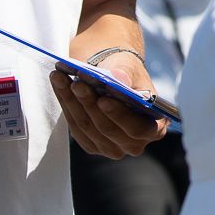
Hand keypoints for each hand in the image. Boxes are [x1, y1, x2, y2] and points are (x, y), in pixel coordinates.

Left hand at [51, 52, 167, 157]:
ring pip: (88, 128)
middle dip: (90, 104)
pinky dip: (66, 104)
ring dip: (72, 102)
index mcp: (154, 127)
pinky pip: (76, 128)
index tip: (103, 99)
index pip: (138, 128)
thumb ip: (126, 73)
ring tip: (62, 78)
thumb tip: (119, 80)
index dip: (120, 116)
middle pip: (108, 129)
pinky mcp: (92, 144)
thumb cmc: (127, 72)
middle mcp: (134, 144)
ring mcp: (112, 148)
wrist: (113, 75)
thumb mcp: (131, 67)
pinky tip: (59, 85)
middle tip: (77, 83)